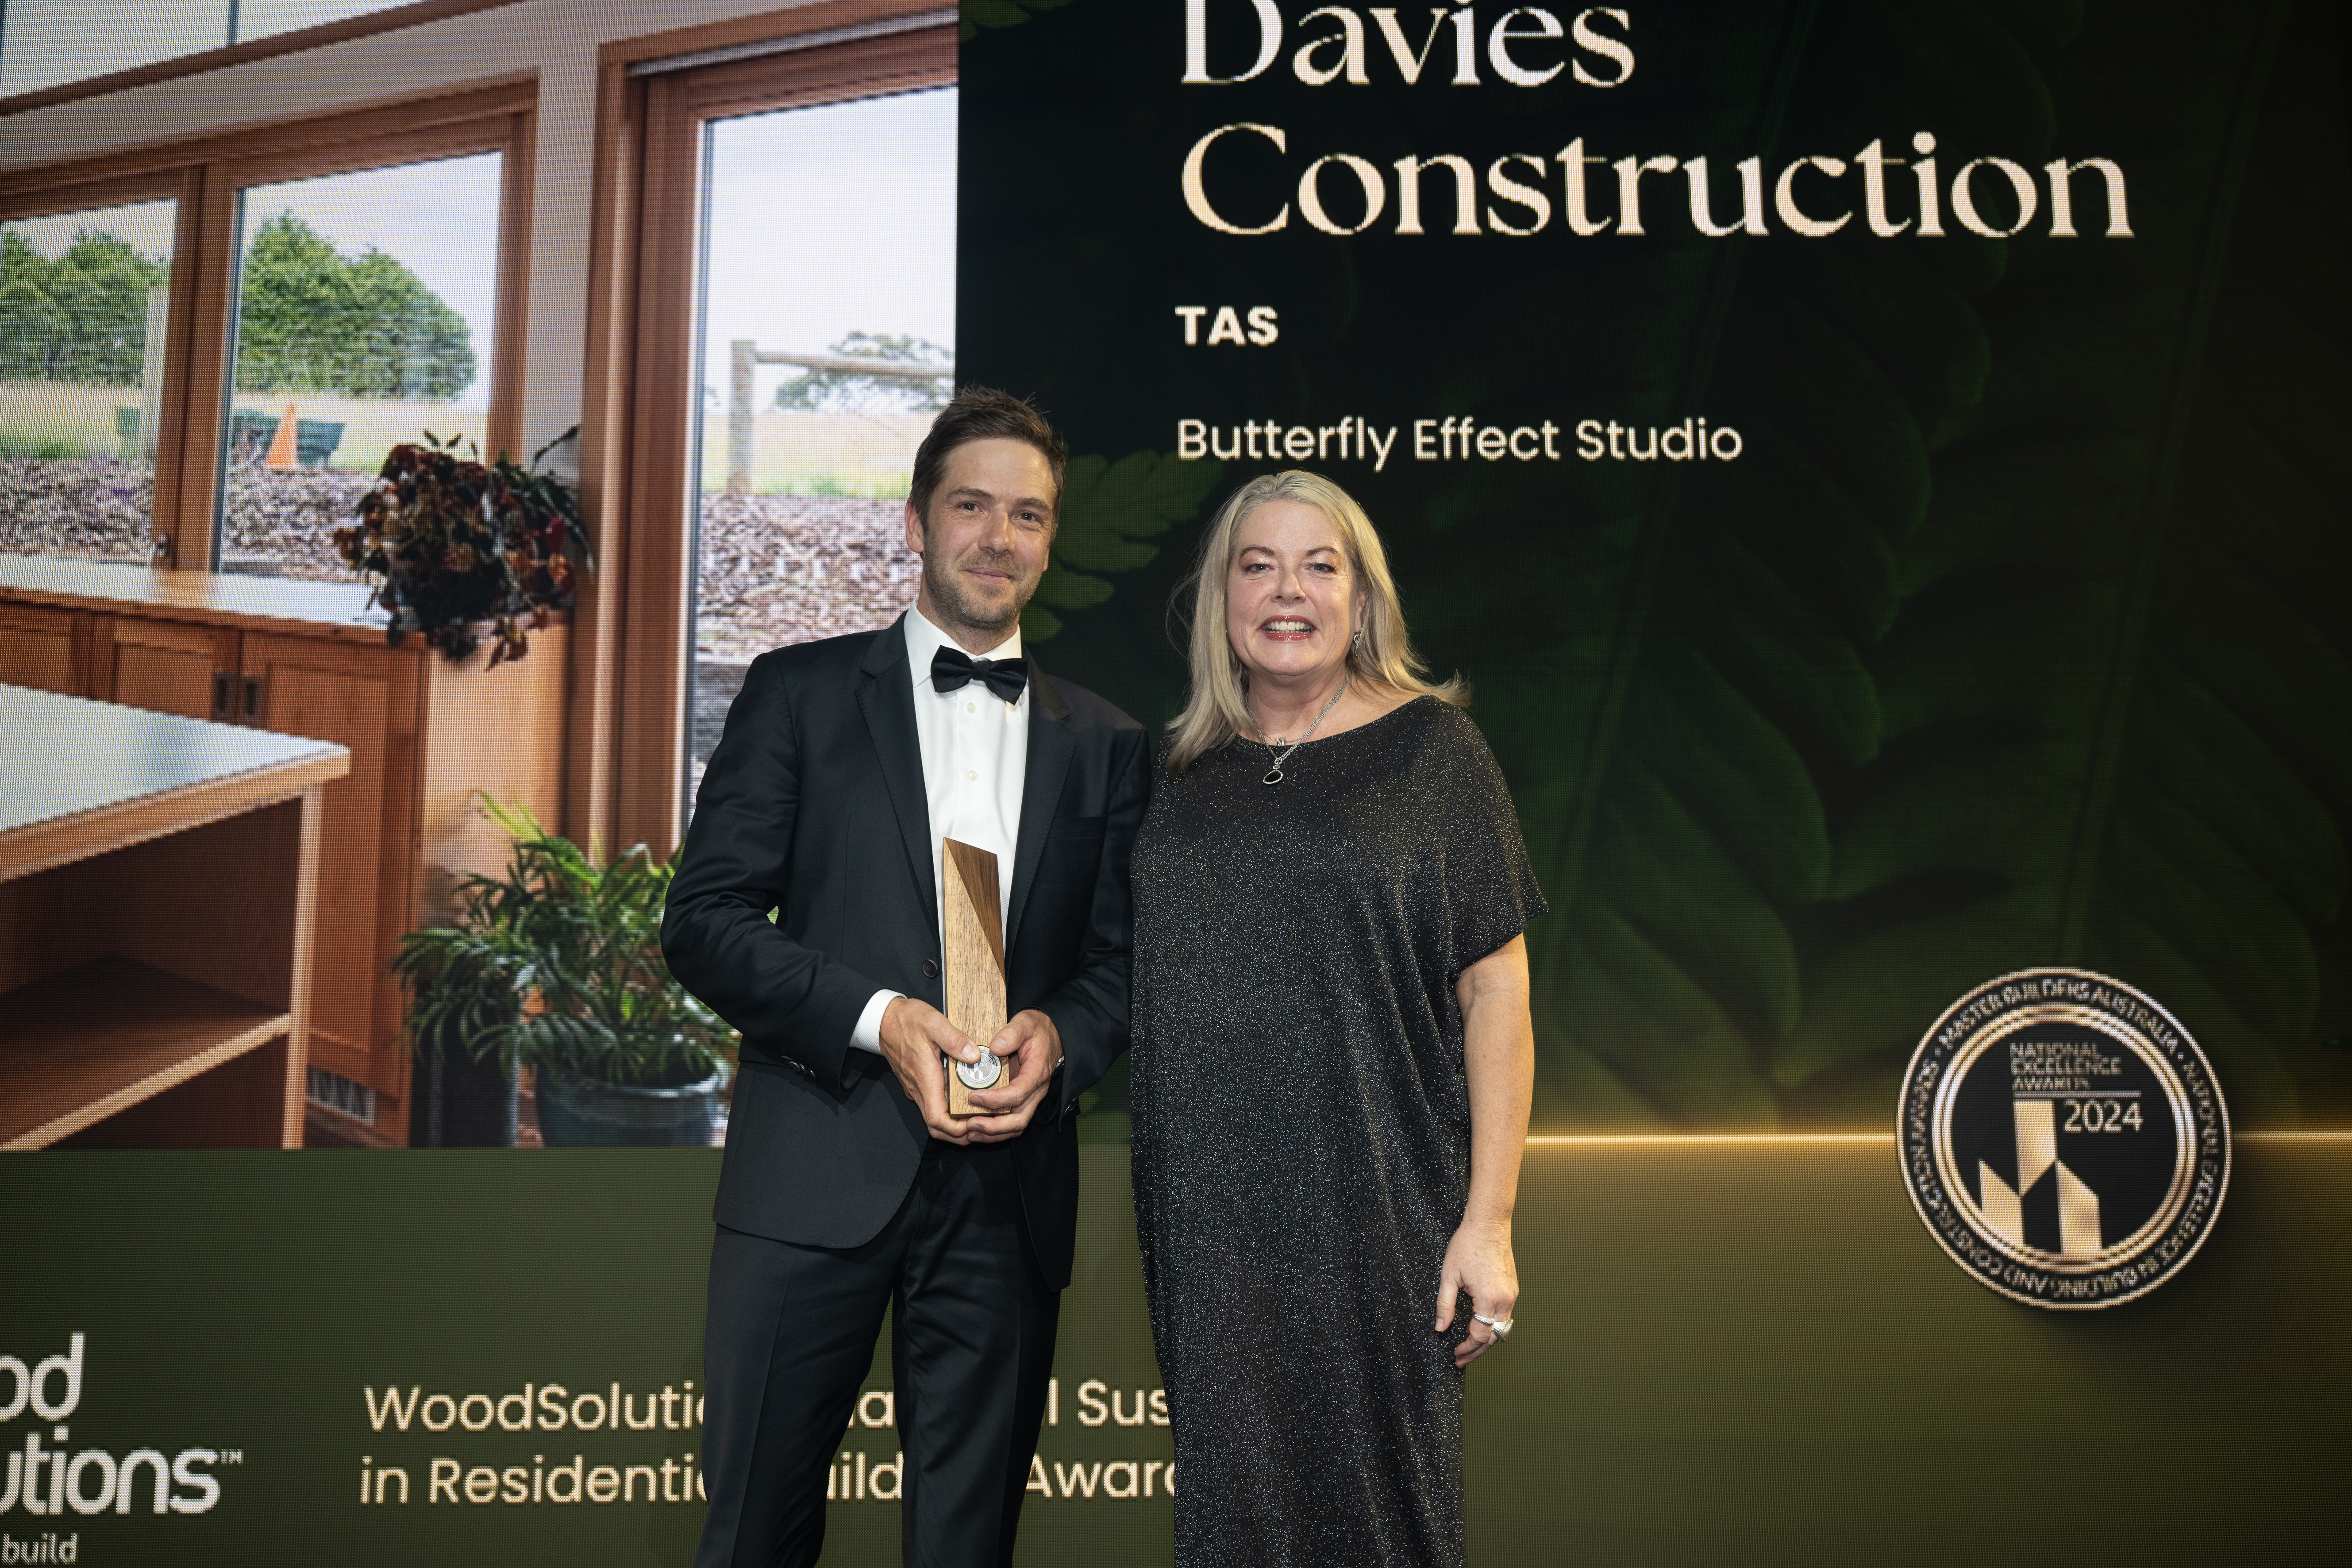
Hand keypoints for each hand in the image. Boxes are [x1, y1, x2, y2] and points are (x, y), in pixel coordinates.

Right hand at [876, 996, 979, 1143]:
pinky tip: (967, 1099)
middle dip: (960, 1133)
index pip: (937, 1119)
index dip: (957, 1129)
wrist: (884, 1019)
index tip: (976, 1124)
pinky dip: (950, 1111)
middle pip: (937, 1126)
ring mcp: (917, 1088)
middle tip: (984, 1124)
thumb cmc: (906, 1020)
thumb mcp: (933, 1021)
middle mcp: (919, 1089)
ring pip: (935, 1118)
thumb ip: (954, 1039)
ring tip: (980, 1115)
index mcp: (924, 1078)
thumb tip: (974, 1056)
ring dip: (955, 1124)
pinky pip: (933, 1105)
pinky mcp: (918, 1083)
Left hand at [961, 1009, 1061, 1143]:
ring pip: (1016, 1126)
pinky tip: (977, 1130)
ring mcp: (1030, 1098)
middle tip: (970, 1124)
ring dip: (993, 1133)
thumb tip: (995, 1047)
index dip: (996, 1100)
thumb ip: (1012, 1033)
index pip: (1018, 1093)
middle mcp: (1036, 1090)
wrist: (1050, 1036)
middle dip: (994, 1126)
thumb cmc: (1036, 1030)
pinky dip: (995, 1131)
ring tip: (970, 1131)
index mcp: (1037, 1072)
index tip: (973, 1096)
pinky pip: (1011, 1122)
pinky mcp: (1022, 1101)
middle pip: (1019, 1119)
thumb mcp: (1025, 1023)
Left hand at [1434, 1218, 1517, 1368]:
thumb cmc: (1467, 1245)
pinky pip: (1505, 1316)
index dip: (1467, 1348)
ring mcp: (1512, 1295)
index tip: (1455, 1353)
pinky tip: (1481, 1329)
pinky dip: (1493, 1327)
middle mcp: (1505, 1300)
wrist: (1488, 1224)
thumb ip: (1444, 1305)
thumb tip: (1440, 1329)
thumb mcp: (1449, 1276)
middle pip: (1493, 1338)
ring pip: (1502, 1329)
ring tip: (1470, 1348)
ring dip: (1486, 1341)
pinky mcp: (1513, 1289)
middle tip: (1461, 1359)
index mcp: (1488, 1299)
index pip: (1480, 1336)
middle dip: (1477, 1351)